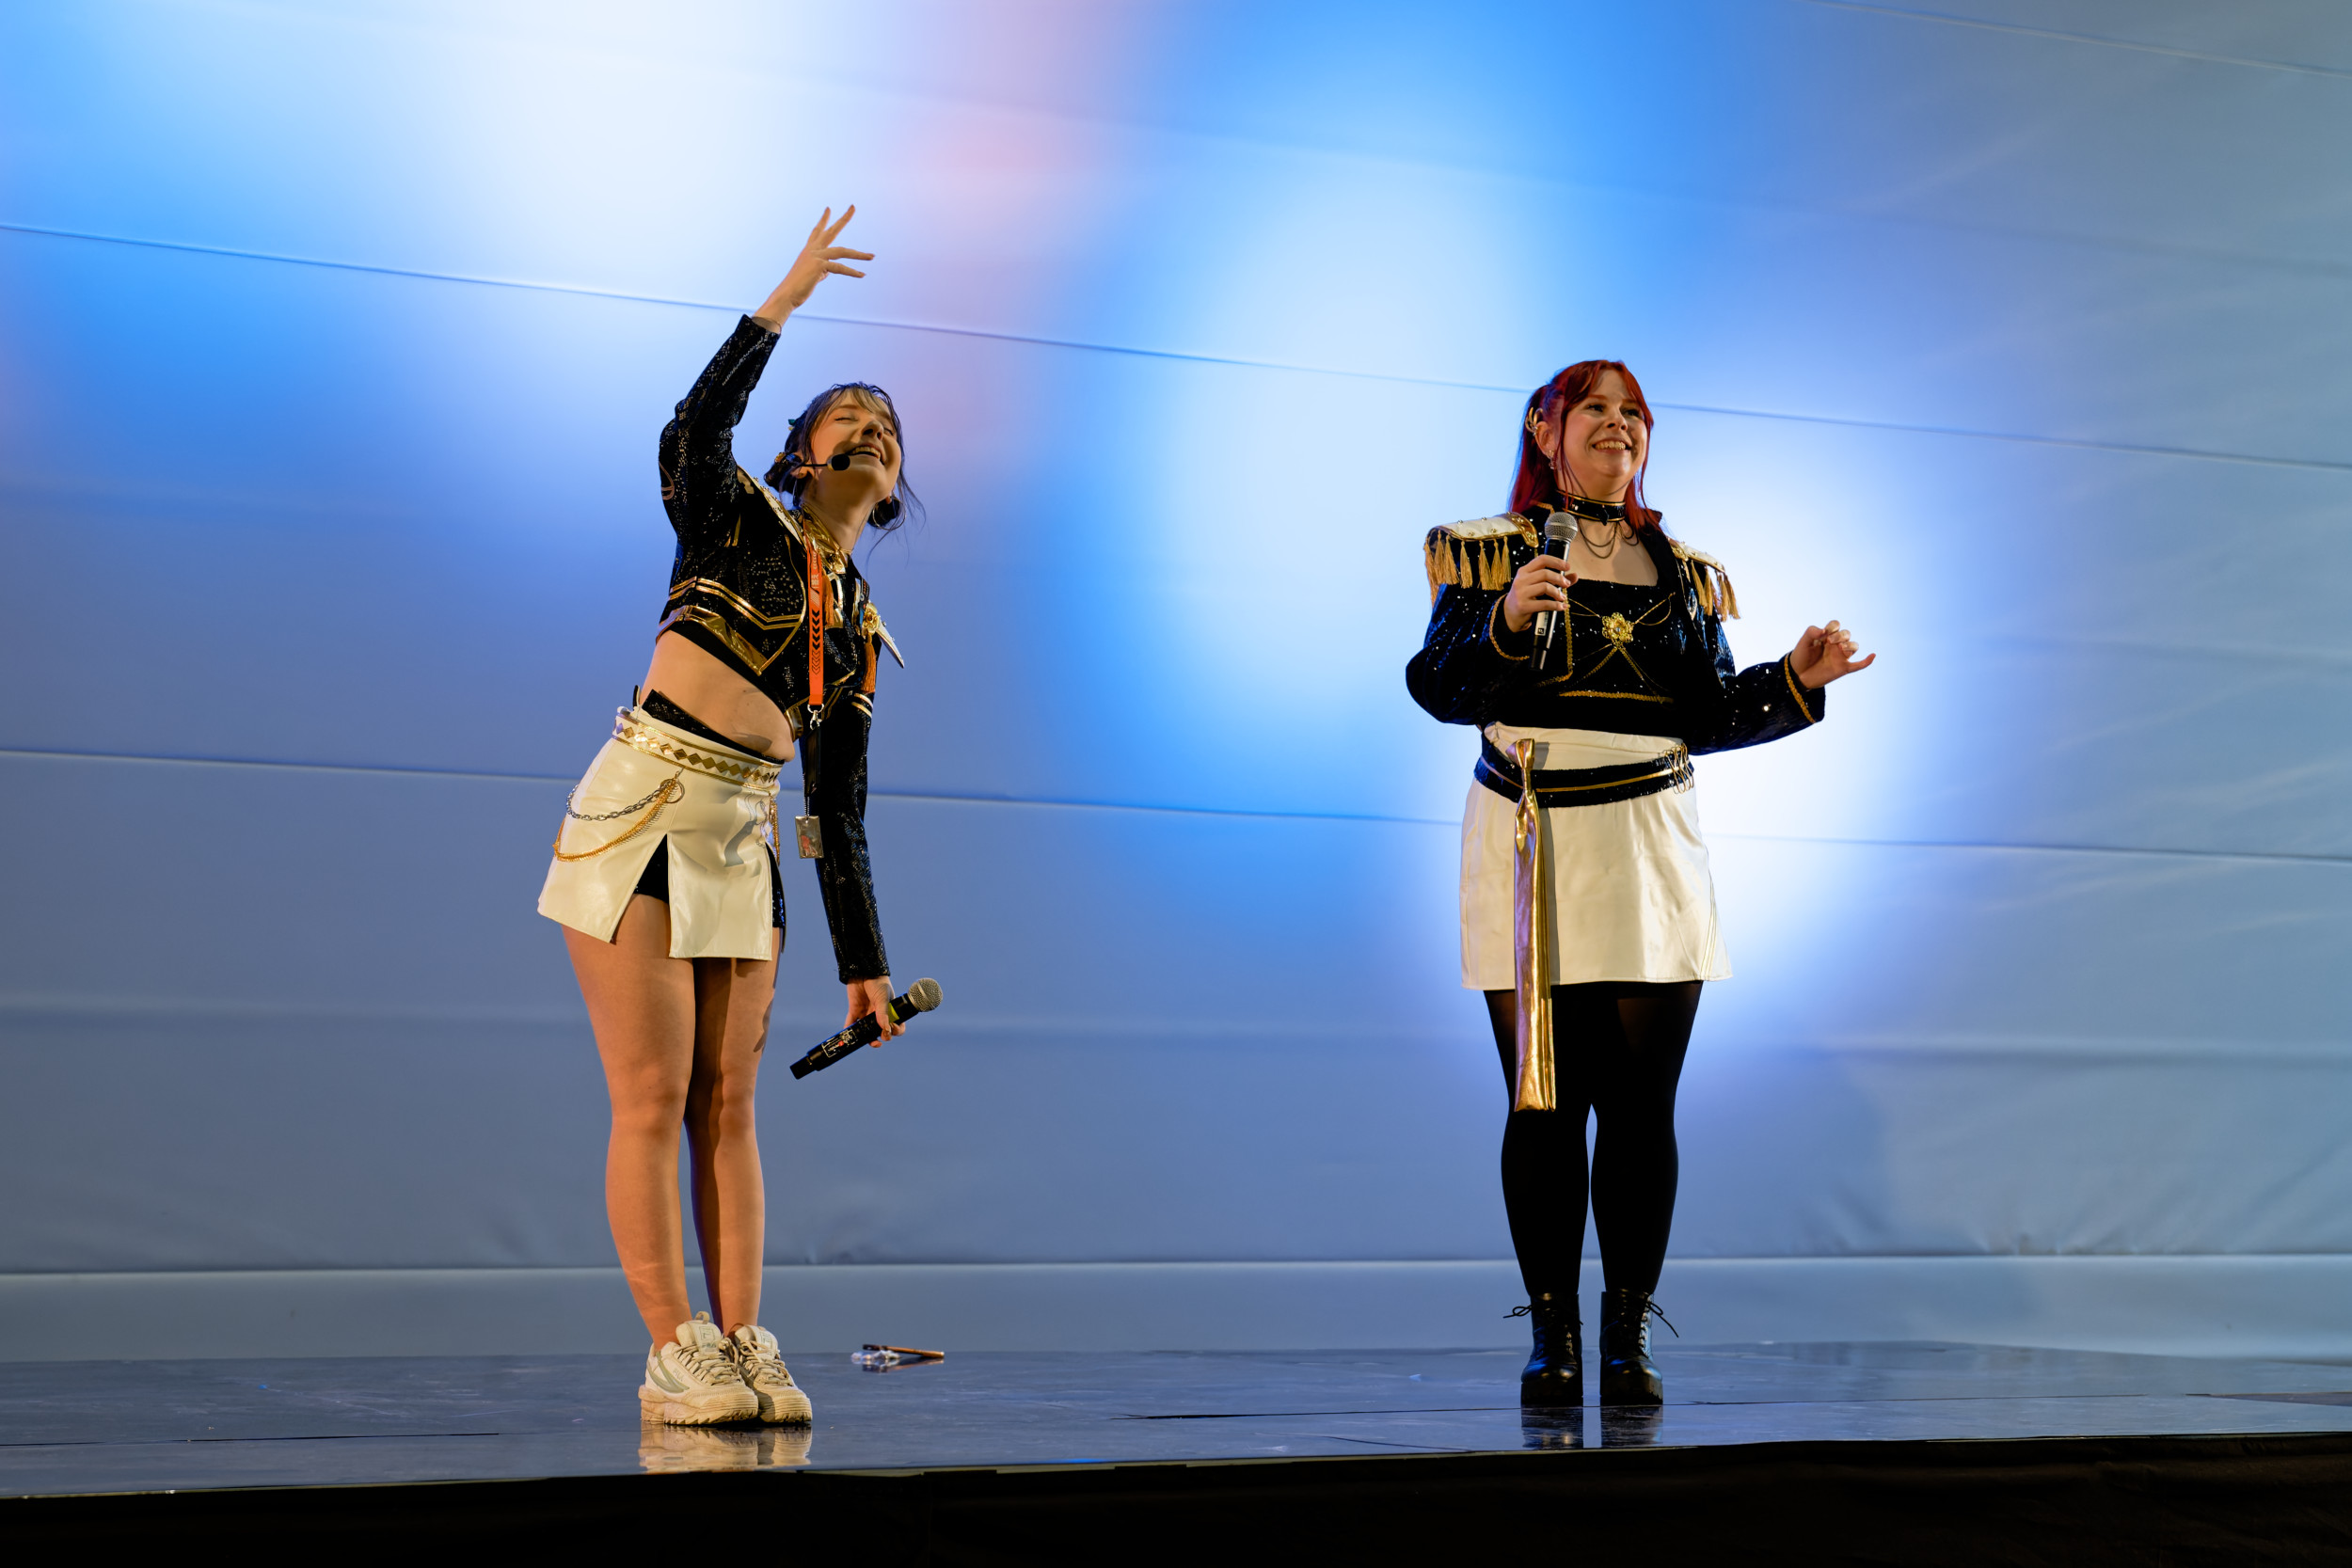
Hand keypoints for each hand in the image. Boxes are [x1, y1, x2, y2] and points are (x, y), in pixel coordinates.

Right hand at [752, 207, 873, 327]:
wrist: (787, 295)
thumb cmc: (798, 288)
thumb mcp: (812, 275)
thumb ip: (822, 270)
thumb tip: (828, 271)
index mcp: (809, 251)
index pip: (817, 232)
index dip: (823, 220)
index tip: (828, 208)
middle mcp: (812, 250)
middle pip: (831, 231)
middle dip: (843, 219)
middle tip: (853, 207)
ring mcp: (816, 257)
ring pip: (842, 251)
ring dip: (859, 255)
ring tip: (872, 256)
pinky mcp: (819, 266)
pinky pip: (840, 268)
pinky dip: (852, 272)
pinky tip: (862, 274)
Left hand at [845, 976, 902, 1042]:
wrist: (863, 970)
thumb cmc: (878, 982)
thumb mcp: (883, 998)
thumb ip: (883, 1013)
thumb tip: (886, 1030)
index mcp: (890, 1011)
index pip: (896, 1025)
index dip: (895, 1031)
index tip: (892, 1030)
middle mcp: (878, 1014)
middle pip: (880, 1031)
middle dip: (881, 1038)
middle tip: (879, 1040)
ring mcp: (866, 1013)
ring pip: (866, 1030)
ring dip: (865, 1038)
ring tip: (864, 1041)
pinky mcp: (855, 1010)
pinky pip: (851, 1022)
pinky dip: (848, 1029)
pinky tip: (848, 1035)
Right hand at [1501, 554, 1577, 633]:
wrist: (1510, 614)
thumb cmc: (1526, 597)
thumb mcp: (1537, 585)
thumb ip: (1555, 580)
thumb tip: (1575, 576)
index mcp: (1524, 571)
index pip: (1541, 559)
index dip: (1556, 561)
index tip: (1567, 566)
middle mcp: (1521, 580)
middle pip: (1545, 573)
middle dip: (1559, 578)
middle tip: (1567, 585)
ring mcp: (1521, 593)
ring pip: (1545, 586)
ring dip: (1558, 593)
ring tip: (1562, 598)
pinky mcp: (1523, 606)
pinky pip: (1545, 603)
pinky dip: (1556, 605)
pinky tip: (1561, 607)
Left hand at [1789, 619, 1874, 688]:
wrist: (1798, 675)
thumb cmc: (1801, 656)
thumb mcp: (1803, 642)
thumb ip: (1811, 631)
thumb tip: (1824, 631)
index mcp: (1827, 636)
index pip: (1836, 625)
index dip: (1832, 626)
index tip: (1823, 633)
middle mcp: (1835, 645)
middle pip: (1847, 634)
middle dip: (1840, 635)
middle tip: (1829, 642)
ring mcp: (1840, 656)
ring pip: (1854, 646)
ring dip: (1849, 645)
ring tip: (1840, 648)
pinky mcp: (1843, 668)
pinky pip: (1859, 665)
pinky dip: (1867, 661)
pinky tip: (1873, 655)